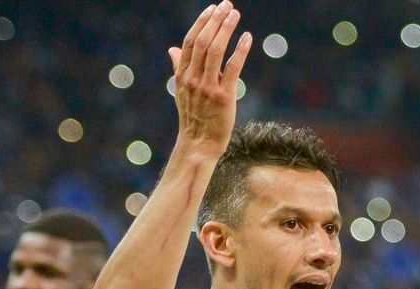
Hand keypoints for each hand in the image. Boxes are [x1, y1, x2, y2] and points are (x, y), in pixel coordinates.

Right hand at [166, 2, 251, 149]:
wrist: (200, 143)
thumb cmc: (194, 116)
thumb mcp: (182, 90)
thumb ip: (178, 67)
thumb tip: (173, 49)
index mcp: (182, 74)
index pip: (190, 41)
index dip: (202, 23)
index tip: (213, 9)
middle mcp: (192, 78)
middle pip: (203, 42)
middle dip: (215, 21)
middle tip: (227, 5)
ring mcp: (207, 87)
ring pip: (215, 51)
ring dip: (226, 29)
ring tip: (235, 15)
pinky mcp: (223, 96)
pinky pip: (232, 68)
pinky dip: (240, 50)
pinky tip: (247, 37)